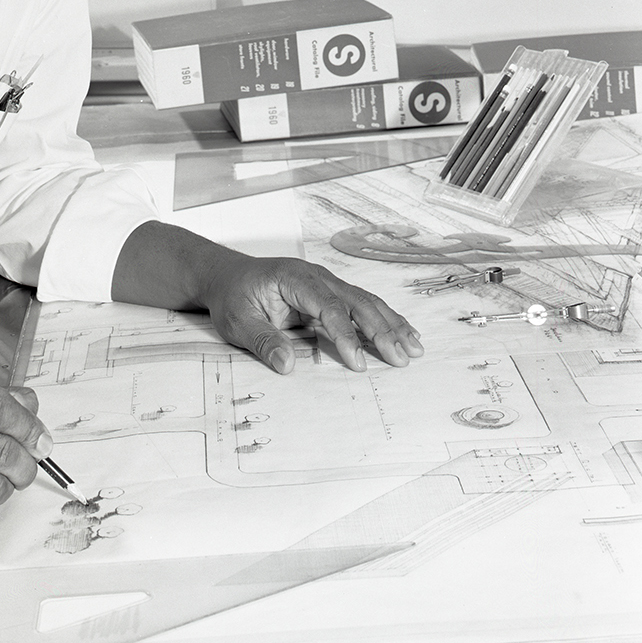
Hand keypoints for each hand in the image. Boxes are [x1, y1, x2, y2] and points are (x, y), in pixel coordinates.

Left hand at [201, 254, 423, 374]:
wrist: (227, 276)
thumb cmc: (232, 296)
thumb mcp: (237, 321)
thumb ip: (263, 341)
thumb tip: (287, 366)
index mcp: (294, 279)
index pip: (327, 306)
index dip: (345, 334)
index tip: (358, 362)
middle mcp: (316, 277)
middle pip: (356, 301)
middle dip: (382, 330)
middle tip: (402, 358)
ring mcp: (325, 283)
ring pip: (365, 302)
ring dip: (391, 325)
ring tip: (414, 349)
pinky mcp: (329, 294)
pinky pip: (361, 306)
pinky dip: (384, 320)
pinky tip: (404, 334)